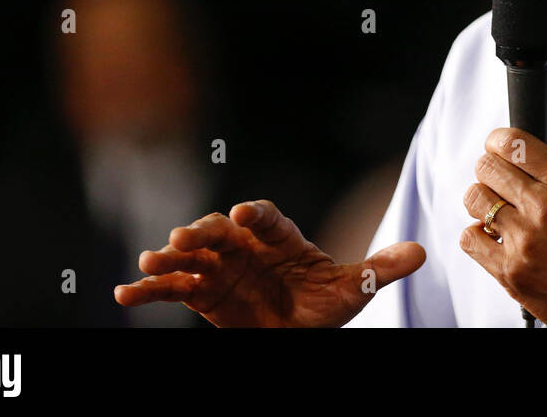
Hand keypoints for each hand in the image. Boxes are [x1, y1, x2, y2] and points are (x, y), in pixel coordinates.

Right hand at [114, 199, 424, 326]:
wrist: (299, 333)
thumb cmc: (325, 305)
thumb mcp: (353, 289)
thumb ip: (380, 269)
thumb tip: (423, 251)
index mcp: (280, 238)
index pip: (265, 218)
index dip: (253, 215)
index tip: (241, 214)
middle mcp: (246, 247)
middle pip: (220, 232)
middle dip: (203, 231)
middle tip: (186, 236)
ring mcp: (221, 268)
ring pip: (191, 257)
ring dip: (169, 255)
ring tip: (150, 258)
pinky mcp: (202, 295)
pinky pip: (170, 289)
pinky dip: (146, 289)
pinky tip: (123, 293)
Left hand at [460, 120, 546, 326]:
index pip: (514, 143)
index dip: (500, 138)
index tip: (500, 143)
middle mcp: (545, 210)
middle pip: (487, 166)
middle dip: (491, 166)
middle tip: (502, 178)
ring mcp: (524, 242)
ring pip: (474, 199)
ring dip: (484, 199)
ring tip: (501, 208)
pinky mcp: (511, 273)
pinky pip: (470, 238)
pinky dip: (478, 234)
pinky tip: (497, 237)